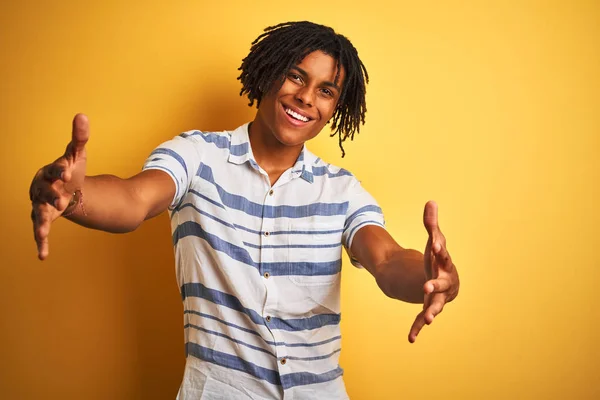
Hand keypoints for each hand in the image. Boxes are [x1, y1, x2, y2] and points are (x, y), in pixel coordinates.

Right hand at [29, 114, 89, 259]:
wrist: (64, 189)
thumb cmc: (69, 170)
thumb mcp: (76, 155)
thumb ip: (79, 138)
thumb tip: (82, 115)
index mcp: (49, 171)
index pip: (54, 169)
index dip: (59, 170)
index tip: (68, 172)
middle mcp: (41, 189)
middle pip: (45, 192)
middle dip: (51, 196)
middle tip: (61, 201)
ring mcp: (41, 205)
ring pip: (38, 213)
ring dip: (41, 222)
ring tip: (42, 232)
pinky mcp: (44, 219)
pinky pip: (41, 231)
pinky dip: (41, 242)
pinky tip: (43, 255)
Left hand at [408, 201, 459, 342]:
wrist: (444, 281)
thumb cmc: (438, 260)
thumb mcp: (434, 241)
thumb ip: (431, 224)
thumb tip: (431, 201)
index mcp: (445, 263)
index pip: (442, 253)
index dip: (438, 247)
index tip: (433, 242)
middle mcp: (444, 282)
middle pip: (442, 283)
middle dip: (435, 284)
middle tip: (427, 285)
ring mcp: (437, 297)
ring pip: (436, 305)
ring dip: (431, 311)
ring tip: (429, 318)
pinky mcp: (428, 308)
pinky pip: (422, 318)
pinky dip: (417, 328)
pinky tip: (411, 338)